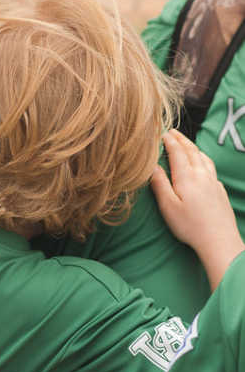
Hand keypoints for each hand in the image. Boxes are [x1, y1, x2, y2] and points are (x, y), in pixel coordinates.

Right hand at [151, 129, 243, 288]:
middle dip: (181, 139)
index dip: (169, 141)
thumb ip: (160, 184)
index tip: (161, 132)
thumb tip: (152, 167)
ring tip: (186, 143)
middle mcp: (202, 175)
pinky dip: (202, 159)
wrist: (219, 239)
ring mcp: (213, 182)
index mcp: (187, 177)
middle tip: (172, 131)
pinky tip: (201, 163)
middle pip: (192, 151)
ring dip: (193, 147)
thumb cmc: (189, 226)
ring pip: (203, 157)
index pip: (177, 152)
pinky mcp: (219, 190)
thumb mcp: (168, 206)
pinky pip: (210, 167)